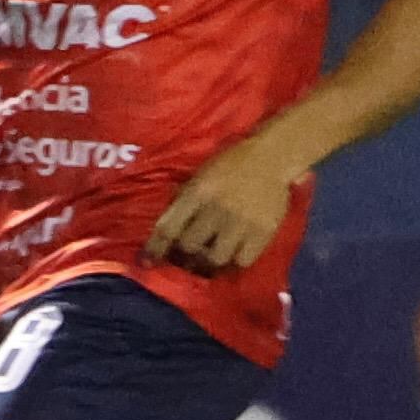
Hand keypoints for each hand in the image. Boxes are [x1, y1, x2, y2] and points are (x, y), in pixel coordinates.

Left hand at [144, 136, 300, 273]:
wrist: (272, 157)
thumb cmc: (232, 164)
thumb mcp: (201, 175)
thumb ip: (185, 200)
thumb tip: (166, 231)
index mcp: (198, 192)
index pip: (168, 227)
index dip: (155, 248)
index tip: (147, 262)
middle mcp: (217, 209)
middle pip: (190, 246)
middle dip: (186, 253)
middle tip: (189, 256)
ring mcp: (241, 223)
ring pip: (215, 259)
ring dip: (209, 261)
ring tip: (211, 258)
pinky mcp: (262, 233)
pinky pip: (242, 261)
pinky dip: (235, 262)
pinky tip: (234, 253)